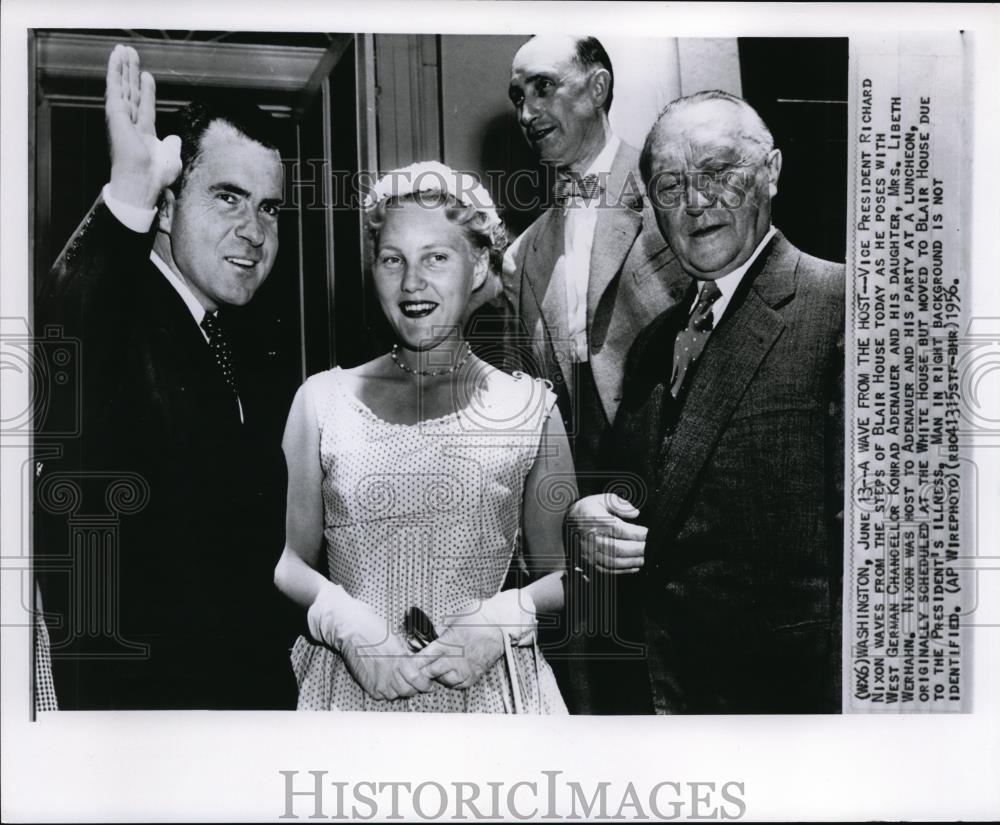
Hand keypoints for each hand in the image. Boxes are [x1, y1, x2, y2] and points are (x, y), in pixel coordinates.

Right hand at [105, 44, 181, 209]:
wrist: (142, 182)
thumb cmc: (155, 177)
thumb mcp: (171, 158)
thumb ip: (172, 146)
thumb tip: (174, 139)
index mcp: (143, 133)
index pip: (145, 105)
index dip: (146, 90)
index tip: (146, 75)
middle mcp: (130, 123)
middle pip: (132, 91)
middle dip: (131, 72)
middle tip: (130, 54)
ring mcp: (122, 117)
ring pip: (123, 85)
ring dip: (122, 66)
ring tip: (123, 49)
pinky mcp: (115, 113)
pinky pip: (115, 87)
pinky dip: (115, 70)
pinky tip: (116, 57)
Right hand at [307, 583, 432, 700]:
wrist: (352, 630)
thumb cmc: (376, 629)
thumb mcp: (399, 640)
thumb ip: (410, 656)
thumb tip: (422, 666)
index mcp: (400, 660)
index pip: (418, 680)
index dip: (425, 684)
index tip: (429, 684)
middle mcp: (390, 675)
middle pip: (409, 691)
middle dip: (415, 687)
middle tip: (417, 682)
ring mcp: (378, 683)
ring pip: (396, 695)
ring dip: (401, 690)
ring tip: (401, 681)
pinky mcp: (369, 687)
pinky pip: (383, 696)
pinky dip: (388, 691)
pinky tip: (388, 682)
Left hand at [419, 589, 535, 689]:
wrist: (499, 626)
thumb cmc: (476, 618)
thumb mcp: (452, 618)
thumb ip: (437, 631)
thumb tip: (424, 638)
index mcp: (446, 644)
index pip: (422, 659)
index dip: (414, 662)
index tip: (411, 660)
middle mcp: (453, 660)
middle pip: (429, 673)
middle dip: (424, 669)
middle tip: (425, 663)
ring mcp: (464, 670)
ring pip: (442, 681)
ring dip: (438, 675)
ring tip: (440, 666)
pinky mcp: (474, 676)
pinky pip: (457, 685)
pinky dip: (452, 680)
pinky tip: (452, 671)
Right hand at [566, 493, 646, 573]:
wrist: (566, 522)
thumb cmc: (587, 510)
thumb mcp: (602, 499)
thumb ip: (619, 504)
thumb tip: (635, 513)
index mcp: (596, 521)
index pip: (621, 530)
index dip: (638, 533)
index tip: (648, 533)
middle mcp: (592, 538)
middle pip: (619, 548)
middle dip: (638, 549)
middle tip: (650, 547)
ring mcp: (589, 552)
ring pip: (614, 561)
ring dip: (632, 561)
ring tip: (644, 557)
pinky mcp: (589, 561)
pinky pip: (607, 569)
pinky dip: (623, 570)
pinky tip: (634, 566)